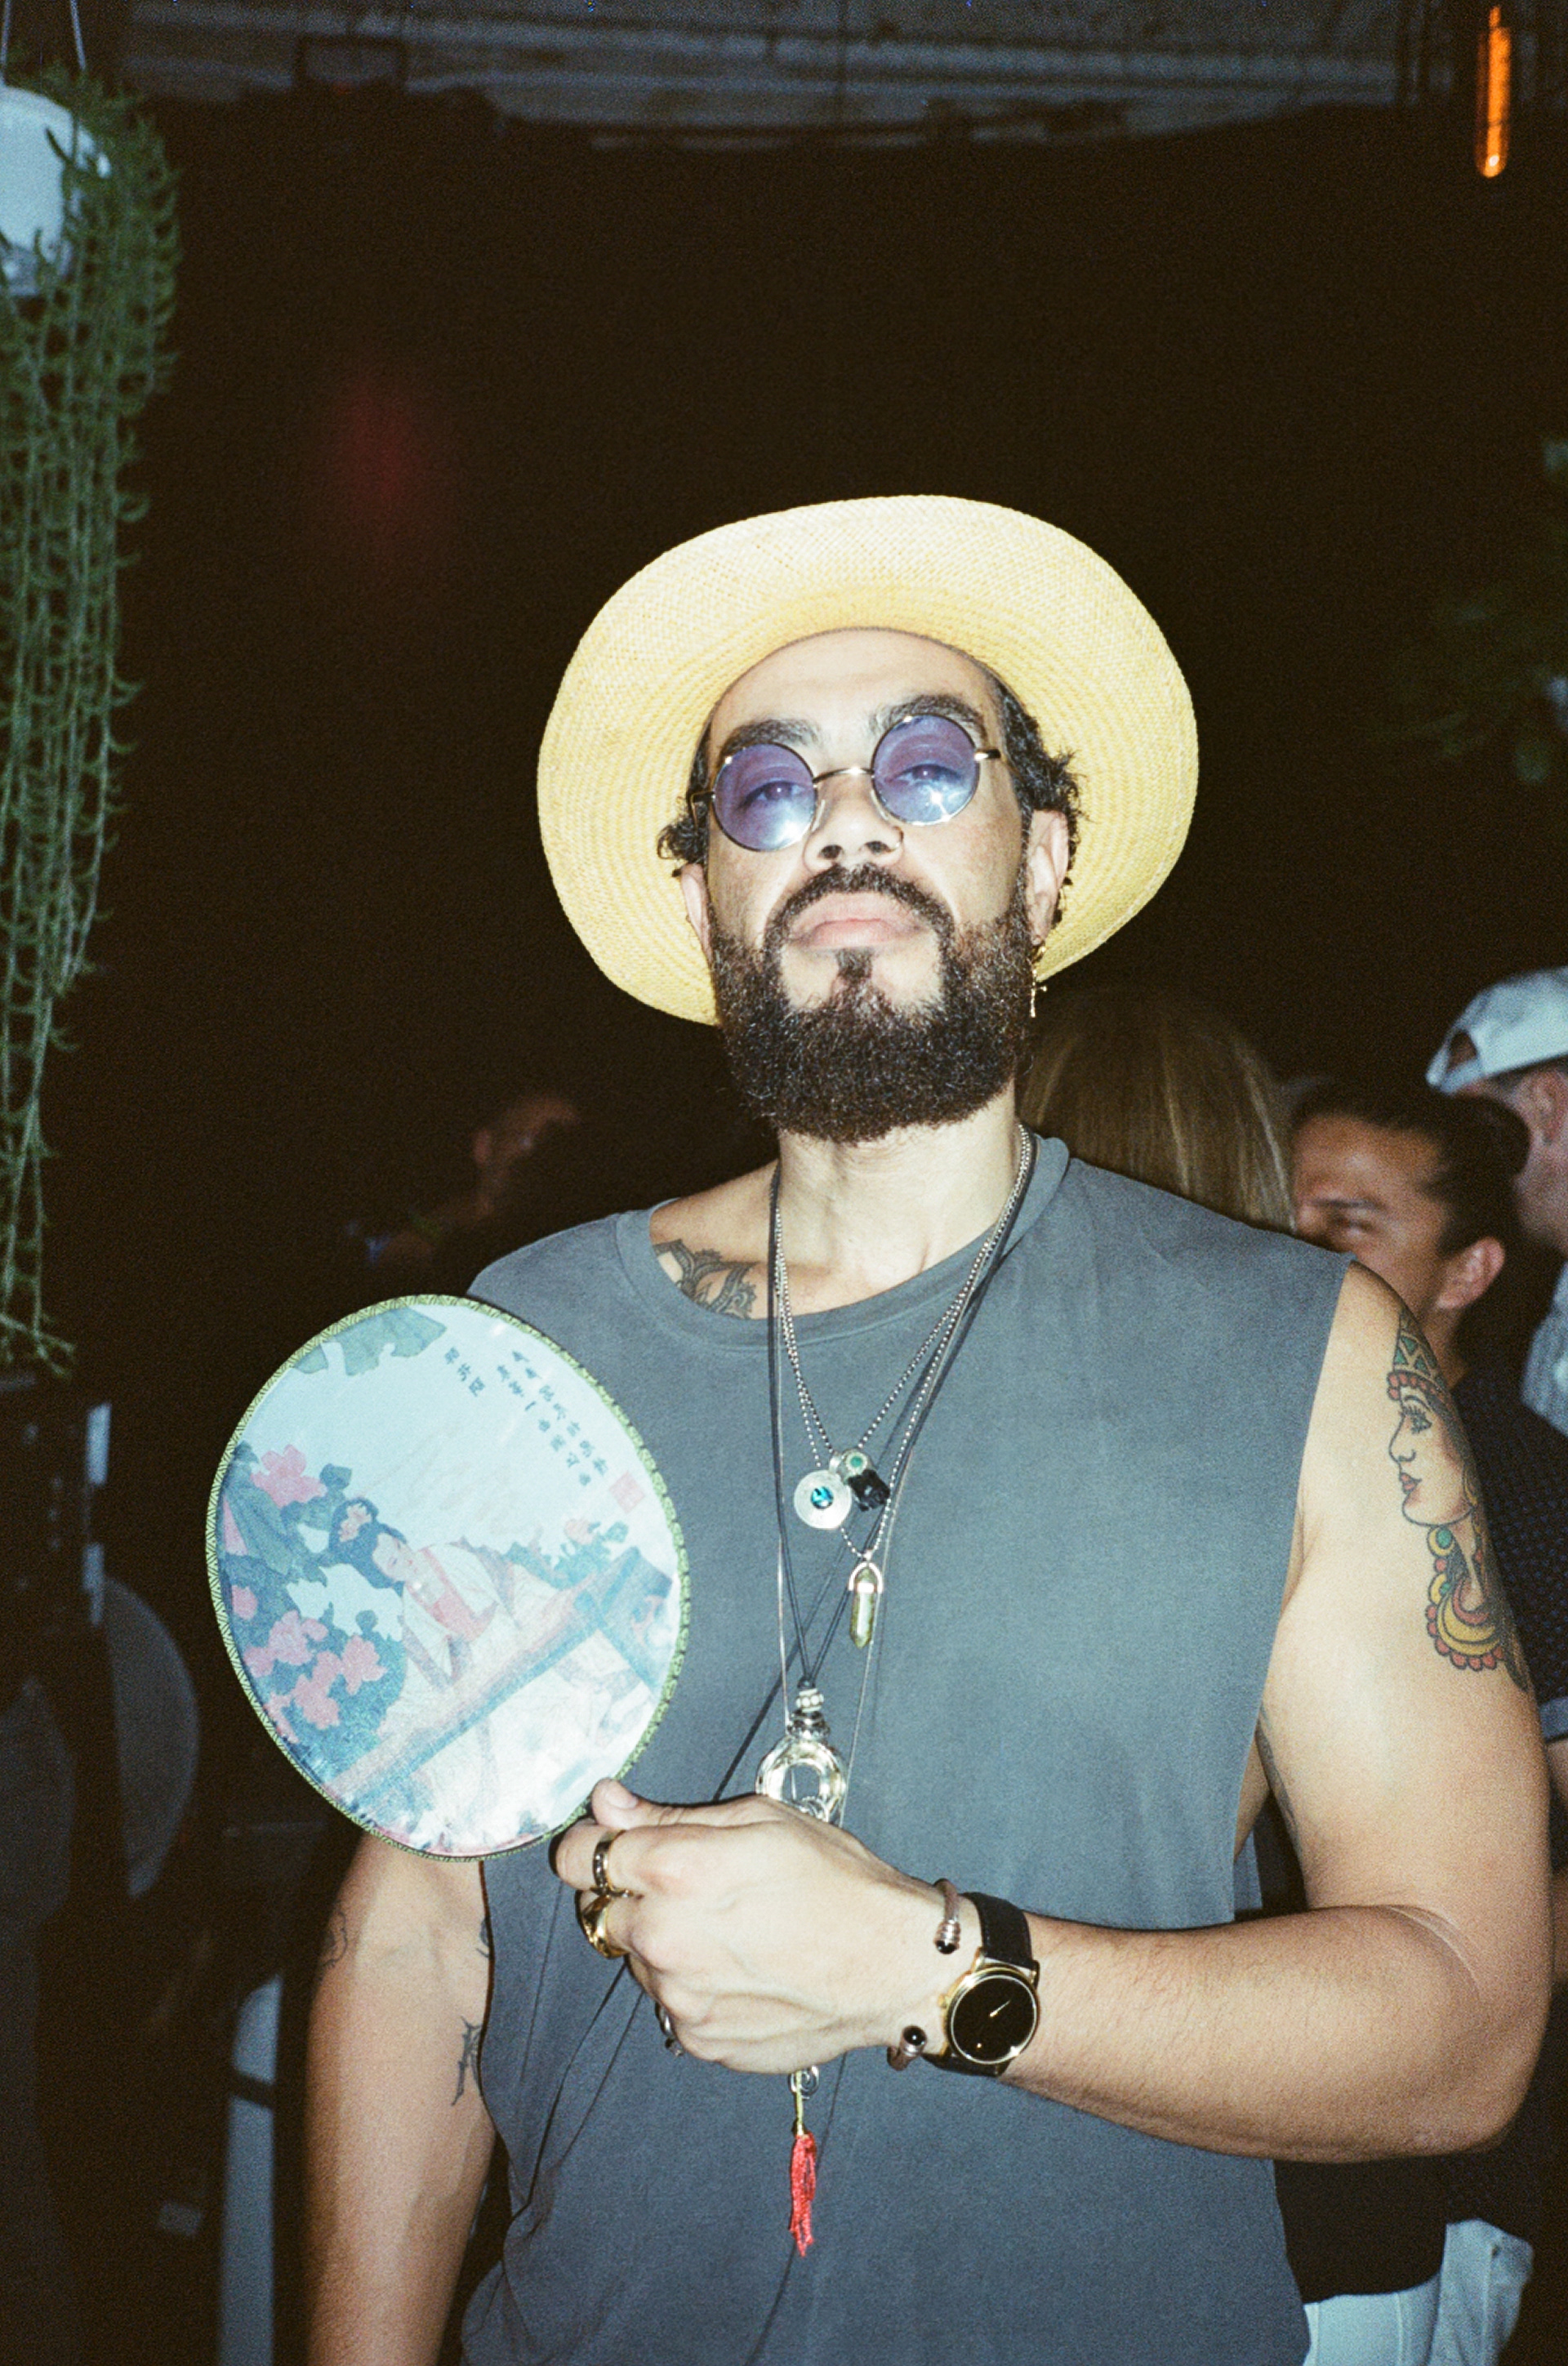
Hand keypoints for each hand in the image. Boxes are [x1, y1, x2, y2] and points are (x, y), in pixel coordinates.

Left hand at [554, 1780, 966, 2073]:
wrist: (892, 1966)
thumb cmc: (838, 1882)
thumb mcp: (759, 1820)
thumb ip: (668, 1816)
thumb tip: (606, 1803)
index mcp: (674, 1871)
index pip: (575, 1857)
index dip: (591, 1843)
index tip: (610, 1843)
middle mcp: (664, 1938)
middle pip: (599, 1912)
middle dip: (629, 1895)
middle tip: (687, 1887)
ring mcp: (678, 1998)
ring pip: (638, 1960)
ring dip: (663, 1943)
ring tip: (729, 1931)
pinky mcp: (699, 2040)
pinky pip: (672, 2005)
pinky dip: (694, 1986)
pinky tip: (743, 1969)